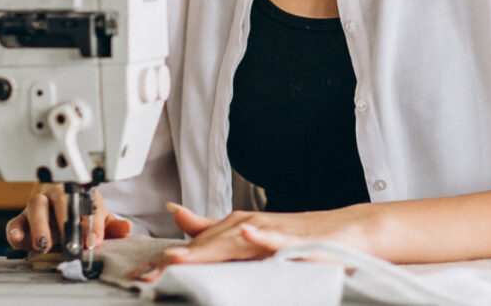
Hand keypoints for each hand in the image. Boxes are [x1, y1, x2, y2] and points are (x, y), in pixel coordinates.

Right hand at [5, 185, 130, 253]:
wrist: (63, 223)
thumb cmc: (82, 219)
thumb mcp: (100, 222)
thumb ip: (113, 227)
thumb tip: (127, 228)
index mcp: (79, 194)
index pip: (87, 202)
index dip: (91, 222)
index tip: (94, 241)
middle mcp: (57, 196)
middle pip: (59, 198)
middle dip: (66, 220)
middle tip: (71, 242)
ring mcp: (38, 207)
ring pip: (36, 206)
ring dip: (40, 225)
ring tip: (45, 244)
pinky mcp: (22, 221)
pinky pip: (16, 222)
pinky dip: (15, 231)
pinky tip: (18, 240)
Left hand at [135, 201, 372, 279]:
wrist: (348, 230)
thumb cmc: (300, 237)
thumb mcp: (251, 235)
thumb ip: (213, 227)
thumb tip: (177, 214)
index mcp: (237, 228)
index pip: (197, 247)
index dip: (170, 261)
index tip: (142, 276)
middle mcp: (249, 225)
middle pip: (208, 244)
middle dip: (179, 260)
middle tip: (150, 275)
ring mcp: (272, 231)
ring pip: (234, 239)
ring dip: (207, 247)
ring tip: (180, 256)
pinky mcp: (297, 239)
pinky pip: (276, 238)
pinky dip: (260, 234)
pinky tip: (245, 231)